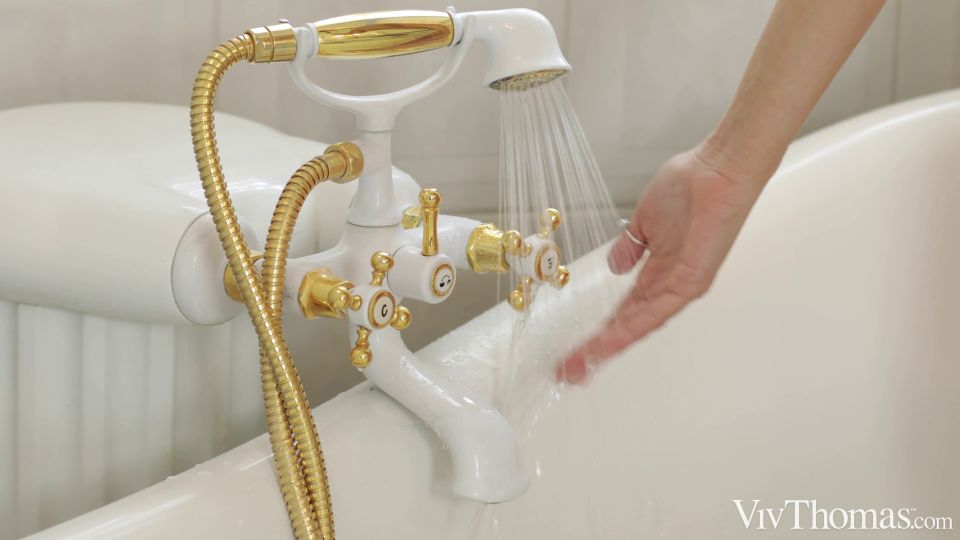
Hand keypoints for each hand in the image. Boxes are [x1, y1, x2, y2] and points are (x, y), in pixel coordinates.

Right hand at [558, 145, 766, 383]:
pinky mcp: (691, 280)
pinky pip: (657, 311)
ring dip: (608, 346)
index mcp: (660, 273)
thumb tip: (616, 266)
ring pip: (639, 325)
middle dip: (597, 350)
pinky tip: (609, 342)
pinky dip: (632, 328)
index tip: (575, 350)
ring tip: (580, 365)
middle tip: (568, 371)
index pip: (625, 311)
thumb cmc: (690, 186)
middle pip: (628, 326)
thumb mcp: (646, 222)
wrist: (717, 169)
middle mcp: (670, 287)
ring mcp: (681, 286)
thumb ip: (630, 248)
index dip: (601, 332)